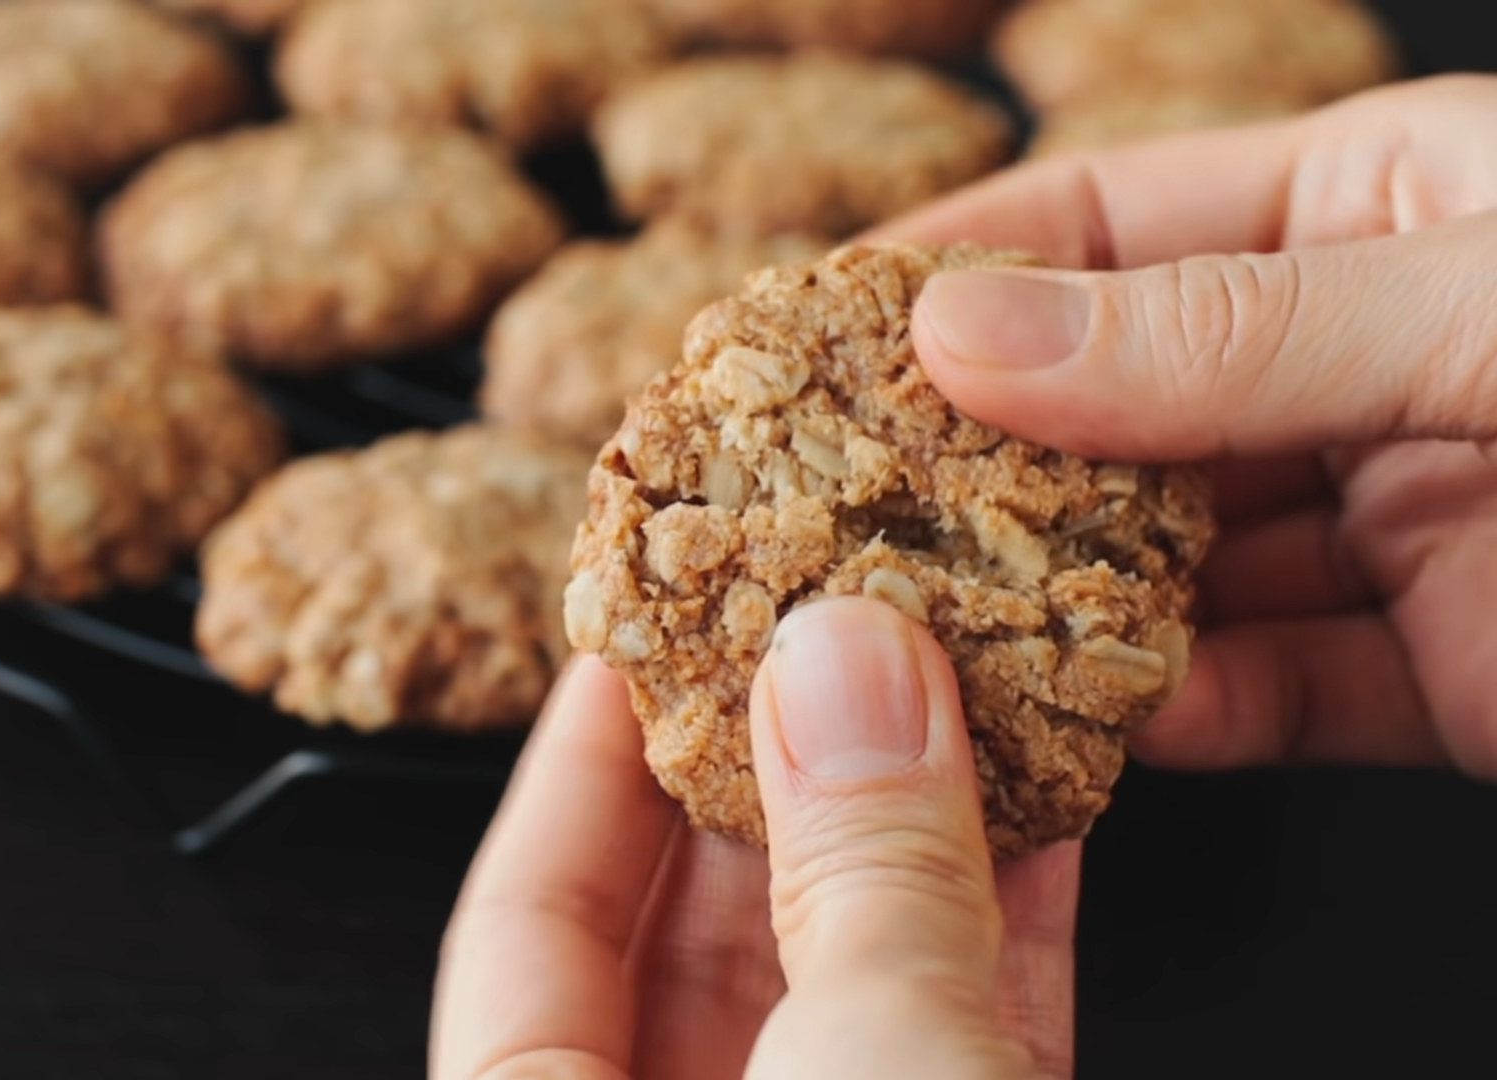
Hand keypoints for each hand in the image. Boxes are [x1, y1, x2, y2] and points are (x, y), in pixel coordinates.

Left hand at [432, 598, 1075, 1079]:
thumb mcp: (863, 1068)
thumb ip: (859, 869)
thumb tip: (846, 663)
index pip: (526, 914)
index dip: (582, 750)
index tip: (644, 620)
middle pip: (693, 920)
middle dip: (771, 754)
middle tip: (818, 608)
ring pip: (845, 963)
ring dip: (907, 811)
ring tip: (944, 654)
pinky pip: (967, 1015)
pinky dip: (1006, 907)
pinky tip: (1046, 782)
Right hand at [873, 74, 1496, 776]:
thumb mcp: (1486, 310)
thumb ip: (1234, 331)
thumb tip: (969, 335)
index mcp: (1376, 209)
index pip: (1109, 220)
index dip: (955, 271)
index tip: (813, 334)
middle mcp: (1362, 359)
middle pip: (1116, 405)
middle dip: (982, 461)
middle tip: (835, 506)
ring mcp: (1398, 518)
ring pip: (1175, 566)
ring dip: (1060, 604)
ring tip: (932, 630)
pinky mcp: (1440, 671)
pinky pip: (1273, 694)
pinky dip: (1183, 714)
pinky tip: (1100, 723)